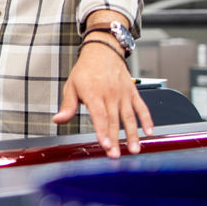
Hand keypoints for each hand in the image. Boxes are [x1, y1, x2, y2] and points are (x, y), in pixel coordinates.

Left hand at [52, 42, 152, 157]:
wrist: (103, 51)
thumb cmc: (86, 69)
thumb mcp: (71, 86)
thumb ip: (67, 106)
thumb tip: (58, 120)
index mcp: (93, 93)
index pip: (99, 116)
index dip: (102, 131)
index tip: (105, 145)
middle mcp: (110, 94)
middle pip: (114, 120)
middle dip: (115, 139)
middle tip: (116, 154)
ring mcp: (123, 94)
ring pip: (129, 117)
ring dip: (132, 134)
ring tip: (134, 149)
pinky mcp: (133, 92)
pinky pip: (142, 107)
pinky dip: (147, 119)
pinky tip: (149, 132)